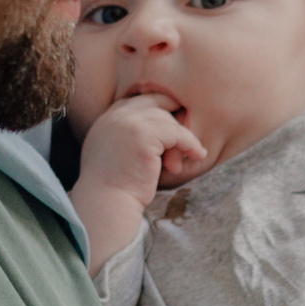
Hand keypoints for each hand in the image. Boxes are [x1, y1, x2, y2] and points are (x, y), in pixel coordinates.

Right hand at [77, 92, 205, 198]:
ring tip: (189, 155)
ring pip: (167, 119)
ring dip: (182, 137)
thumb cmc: (114, 188)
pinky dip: (190, 143)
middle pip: (155, 103)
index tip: (175, 125)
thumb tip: (158, 134)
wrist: (107, 204)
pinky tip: (198, 155)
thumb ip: (128, 137)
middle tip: (187, 136)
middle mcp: (115, 117)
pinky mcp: (143, 137)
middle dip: (174, 118)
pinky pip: (177, 133)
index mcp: (106, 119)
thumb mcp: (115, 154)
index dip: (159, 109)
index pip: (138, 101)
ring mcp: (128, 124)